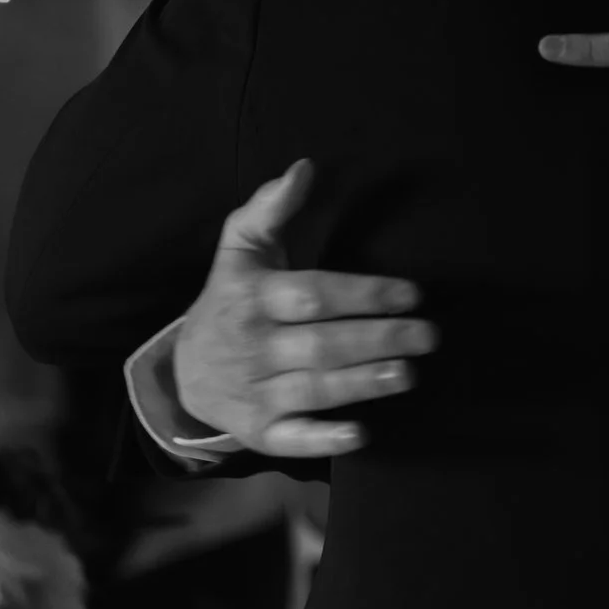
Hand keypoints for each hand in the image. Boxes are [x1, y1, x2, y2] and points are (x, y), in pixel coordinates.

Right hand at [173, 162, 436, 456]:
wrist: (180, 370)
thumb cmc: (230, 299)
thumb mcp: (240, 248)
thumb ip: (270, 206)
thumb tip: (305, 167)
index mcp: (254, 298)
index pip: (314, 294)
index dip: (364, 293)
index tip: (412, 293)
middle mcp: (253, 346)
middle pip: (321, 344)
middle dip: (378, 339)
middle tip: (429, 335)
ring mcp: (253, 391)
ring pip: (312, 389)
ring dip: (362, 384)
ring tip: (409, 374)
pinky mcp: (257, 430)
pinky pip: (289, 438)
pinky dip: (322, 440)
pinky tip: (361, 434)